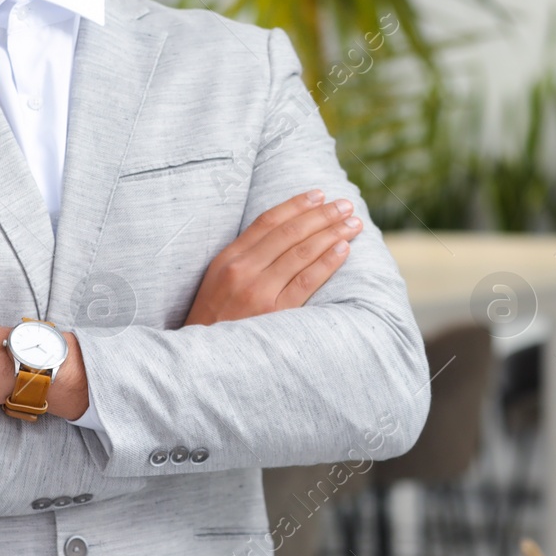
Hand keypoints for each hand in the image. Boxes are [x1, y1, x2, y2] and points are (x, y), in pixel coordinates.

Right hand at [184, 188, 362, 326]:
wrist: (203, 361)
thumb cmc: (214, 318)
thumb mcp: (217, 279)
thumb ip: (244, 257)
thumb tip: (283, 234)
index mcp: (228, 258)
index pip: (268, 221)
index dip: (296, 204)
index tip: (318, 194)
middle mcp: (243, 270)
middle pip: (290, 233)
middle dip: (322, 215)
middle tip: (345, 205)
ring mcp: (258, 292)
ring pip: (302, 253)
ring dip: (332, 234)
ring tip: (352, 224)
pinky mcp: (274, 314)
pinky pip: (306, 282)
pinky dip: (327, 262)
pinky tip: (343, 250)